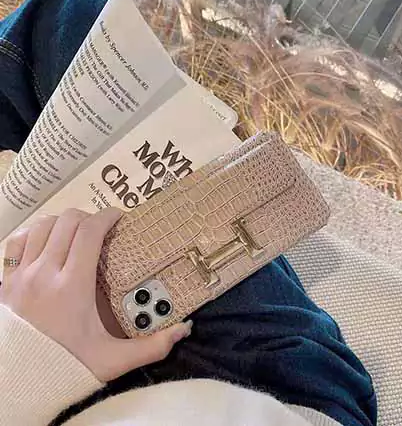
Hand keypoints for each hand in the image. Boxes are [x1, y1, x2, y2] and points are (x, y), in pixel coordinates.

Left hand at [0, 208, 191, 381]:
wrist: (18, 383)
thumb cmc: (66, 367)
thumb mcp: (112, 360)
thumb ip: (150, 347)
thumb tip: (184, 330)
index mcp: (72, 287)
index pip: (90, 233)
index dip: (108, 217)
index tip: (119, 218)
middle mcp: (44, 273)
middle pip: (67, 222)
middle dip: (89, 217)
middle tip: (102, 228)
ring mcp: (20, 275)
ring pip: (43, 226)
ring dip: (63, 223)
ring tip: (76, 233)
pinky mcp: (4, 281)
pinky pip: (17, 241)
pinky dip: (34, 233)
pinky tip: (46, 240)